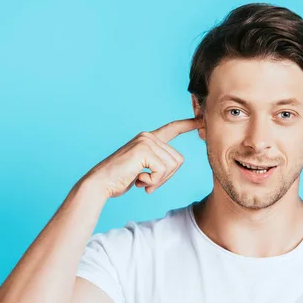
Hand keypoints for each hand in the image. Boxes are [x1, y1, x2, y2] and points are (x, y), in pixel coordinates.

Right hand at [82, 117, 203, 198]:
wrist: (101, 183)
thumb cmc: (121, 178)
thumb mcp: (145, 169)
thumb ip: (159, 163)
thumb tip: (176, 162)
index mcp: (149, 139)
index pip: (173, 129)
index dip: (188, 124)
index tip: (202, 119)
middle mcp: (148, 136)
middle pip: (178, 161)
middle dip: (165, 177)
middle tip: (147, 181)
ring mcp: (146, 142)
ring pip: (172, 167)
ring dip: (158, 181)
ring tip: (141, 180)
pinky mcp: (143, 150)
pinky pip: (163, 171)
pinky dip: (153, 182)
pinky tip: (138, 180)